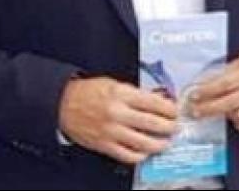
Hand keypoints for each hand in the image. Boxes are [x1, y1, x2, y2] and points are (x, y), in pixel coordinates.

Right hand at [58, 77, 178, 164]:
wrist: (63, 104)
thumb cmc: (87, 92)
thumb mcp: (113, 84)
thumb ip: (135, 94)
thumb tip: (157, 102)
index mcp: (121, 94)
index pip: (154, 103)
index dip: (170, 109)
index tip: (175, 111)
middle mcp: (117, 113)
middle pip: (153, 124)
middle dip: (169, 127)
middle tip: (174, 127)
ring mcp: (112, 131)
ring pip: (144, 143)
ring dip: (160, 143)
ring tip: (165, 142)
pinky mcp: (105, 145)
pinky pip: (129, 155)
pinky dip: (141, 155)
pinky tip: (145, 151)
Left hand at [189, 48, 238, 133]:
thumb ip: (227, 72)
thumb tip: (204, 84)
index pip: (227, 83)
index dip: (209, 91)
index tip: (194, 96)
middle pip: (232, 102)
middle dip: (210, 108)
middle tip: (196, 111)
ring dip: (226, 116)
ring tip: (217, 112)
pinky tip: (233, 119)